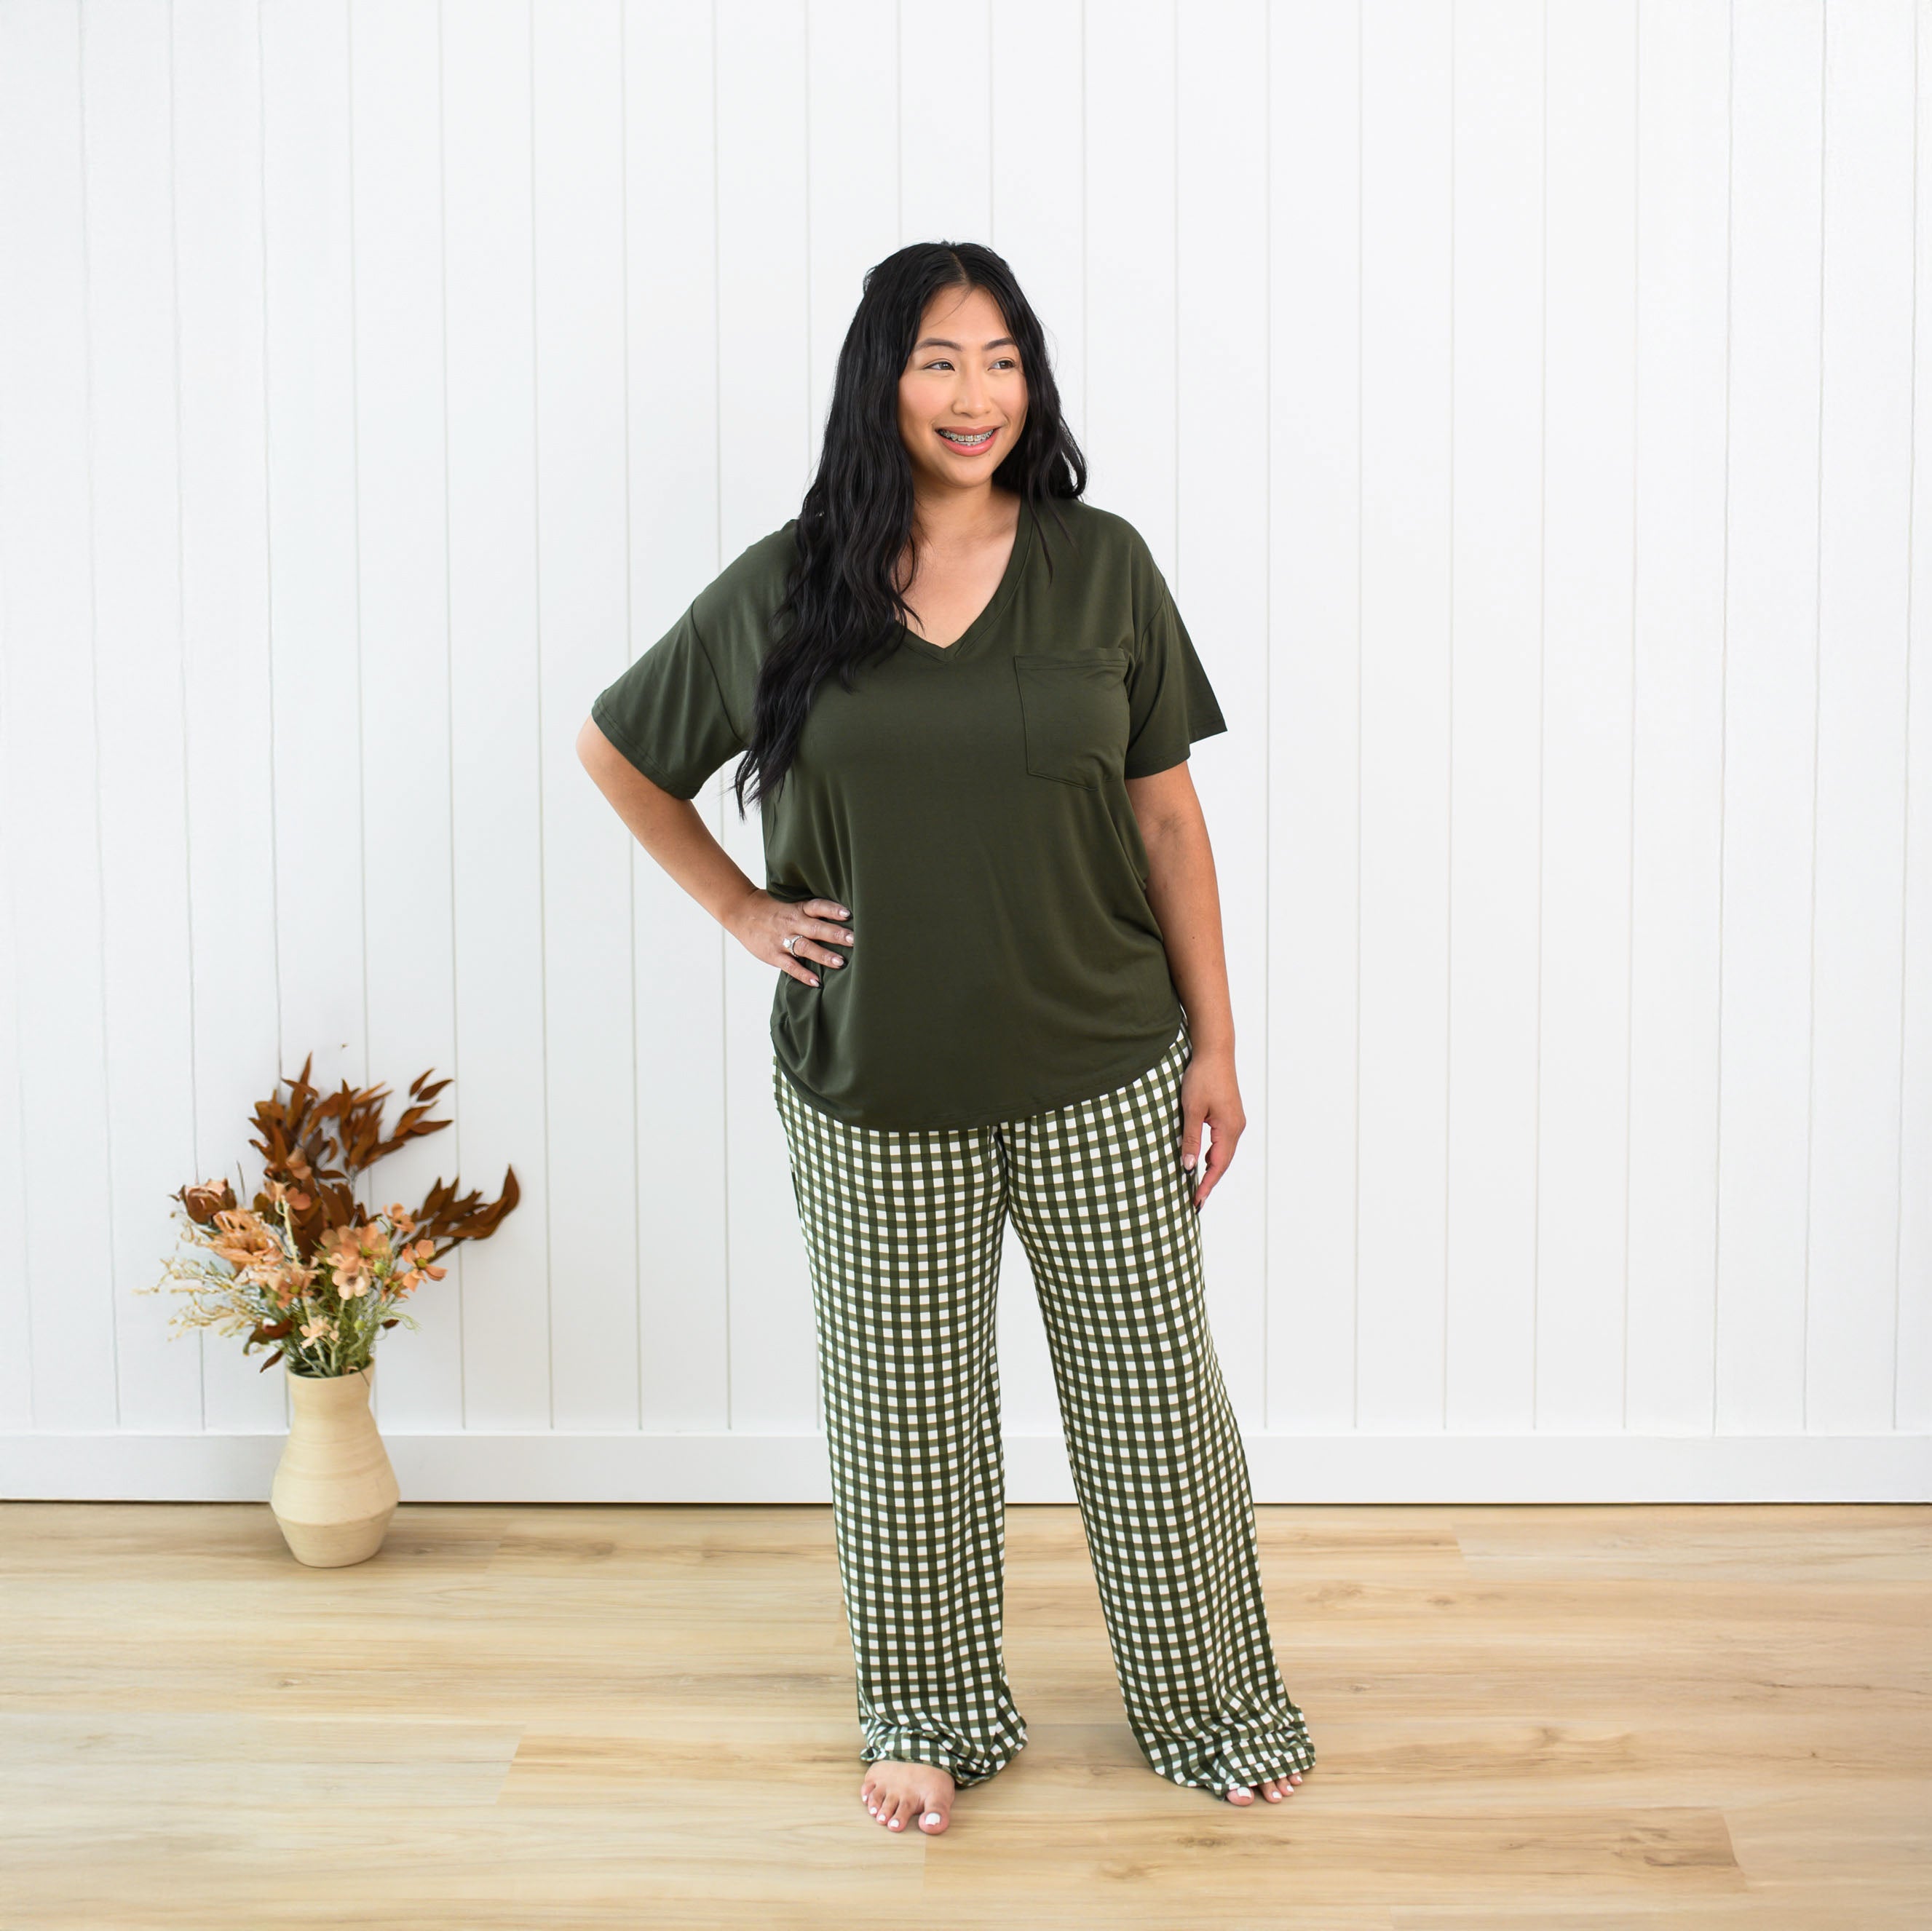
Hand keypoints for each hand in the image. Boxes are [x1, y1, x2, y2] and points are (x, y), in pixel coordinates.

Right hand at [730, 890, 852, 987]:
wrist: (740, 912)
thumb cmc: (770, 908)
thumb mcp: (789, 903)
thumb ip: (809, 911)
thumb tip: (837, 917)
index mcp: (797, 909)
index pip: (817, 906)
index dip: (832, 909)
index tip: (848, 913)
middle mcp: (792, 923)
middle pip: (816, 928)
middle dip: (835, 934)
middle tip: (854, 940)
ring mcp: (782, 939)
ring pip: (805, 947)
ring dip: (823, 955)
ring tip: (841, 962)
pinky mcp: (773, 955)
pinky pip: (790, 966)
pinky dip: (803, 974)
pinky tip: (817, 982)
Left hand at [1179, 1043, 1243, 1209]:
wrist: (1215, 1052)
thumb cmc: (1202, 1077)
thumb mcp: (1191, 1109)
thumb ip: (1191, 1139)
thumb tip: (1188, 1166)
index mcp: (1229, 1128)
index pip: (1218, 1165)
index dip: (1207, 1185)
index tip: (1197, 1202)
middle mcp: (1236, 1127)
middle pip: (1224, 1162)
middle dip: (1210, 1181)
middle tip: (1196, 1200)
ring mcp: (1235, 1121)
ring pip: (1224, 1152)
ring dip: (1212, 1168)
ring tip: (1198, 1185)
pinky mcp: (1231, 1115)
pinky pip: (1223, 1141)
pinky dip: (1214, 1154)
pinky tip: (1203, 1159)